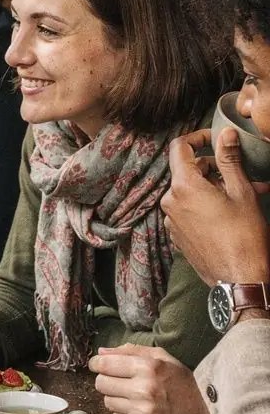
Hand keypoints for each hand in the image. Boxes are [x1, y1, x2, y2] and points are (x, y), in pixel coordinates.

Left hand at [88, 344, 217, 413]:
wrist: (203, 410)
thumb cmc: (180, 380)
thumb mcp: (160, 356)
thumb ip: (130, 351)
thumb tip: (101, 353)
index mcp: (148, 367)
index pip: (104, 365)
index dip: (96, 364)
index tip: (97, 365)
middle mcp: (144, 389)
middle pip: (101, 384)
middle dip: (106, 380)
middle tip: (119, 380)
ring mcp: (144, 411)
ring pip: (107, 402)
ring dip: (115, 397)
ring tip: (132, 395)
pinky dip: (123, 413)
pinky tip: (137, 408)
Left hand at [161, 128, 269, 285]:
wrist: (239, 280)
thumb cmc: (244, 237)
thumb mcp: (241, 192)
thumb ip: (229, 159)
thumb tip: (225, 133)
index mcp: (184, 187)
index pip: (180, 148)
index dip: (198, 138)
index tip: (214, 139)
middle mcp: (171, 202)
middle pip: (187, 171)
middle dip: (213, 168)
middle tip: (241, 174)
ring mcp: (171, 221)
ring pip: (189, 192)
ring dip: (212, 188)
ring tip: (241, 196)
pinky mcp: (177, 236)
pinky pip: (188, 211)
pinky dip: (205, 206)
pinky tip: (228, 214)